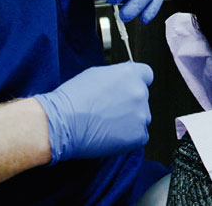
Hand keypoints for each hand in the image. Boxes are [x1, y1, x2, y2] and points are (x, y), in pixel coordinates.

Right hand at [34, 63, 152, 162]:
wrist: (65, 122)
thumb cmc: (75, 97)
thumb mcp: (97, 73)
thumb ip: (117, 75)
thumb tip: (124, 79)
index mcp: (130, 73)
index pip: (146, 74)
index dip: (137, 81)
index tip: (129, 87)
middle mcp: (139, 92)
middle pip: (142, 97)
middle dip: (130, 102)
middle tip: (111, 108)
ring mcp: (141, 115)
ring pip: (141, 117)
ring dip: (130, 119)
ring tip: (108, 123)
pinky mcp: (138, 136)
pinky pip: (140, 135)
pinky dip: (129, 136)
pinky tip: (111, 134)